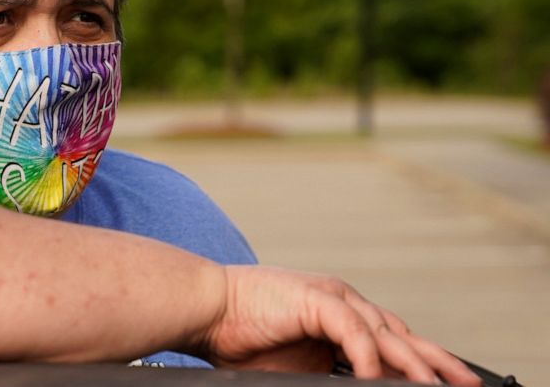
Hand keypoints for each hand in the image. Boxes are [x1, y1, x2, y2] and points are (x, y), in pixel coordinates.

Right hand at [202, 266, 481, 385]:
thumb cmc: (240, 337)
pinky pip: (353, 330)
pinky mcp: (316, 299)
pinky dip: (367, 357)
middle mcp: (343, 302)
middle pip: (402, 334)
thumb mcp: (296, 366)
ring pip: (385, 332)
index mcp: (340, 315)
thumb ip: (329, 376)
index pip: (392, 339)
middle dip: (437, 361)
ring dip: (412, 364)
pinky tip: (375, 378)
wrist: (206, 309)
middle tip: (468, 385)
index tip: (446, 385)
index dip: (422, 362)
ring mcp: (332, 297)